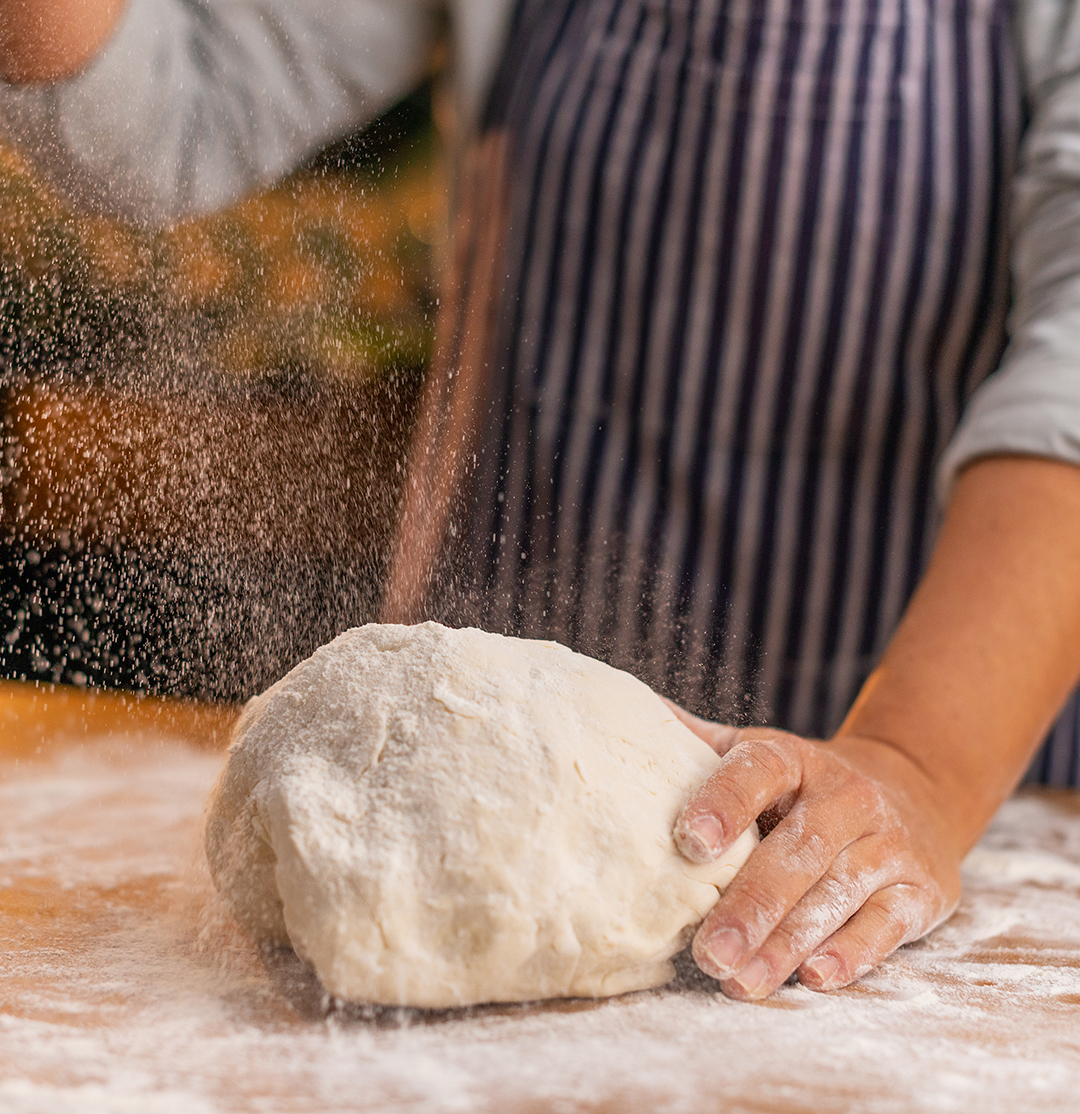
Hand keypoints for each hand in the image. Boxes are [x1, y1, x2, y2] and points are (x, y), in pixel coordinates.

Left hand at [671, 715, 962, 998]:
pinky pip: (886, 925)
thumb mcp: (755, 752)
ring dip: (787, 944)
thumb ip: (693, 743)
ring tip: (740, 981)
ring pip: (835, 895)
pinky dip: (852, 954)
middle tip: (707, 952)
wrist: (914, 789)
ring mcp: (886, 843)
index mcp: (793, 759)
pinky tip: (815, 978)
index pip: (757, 772)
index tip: (687, 843)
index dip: (723, 804)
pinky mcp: (919, 890)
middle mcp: (845, 797)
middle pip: (795, 852)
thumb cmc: (803, 783)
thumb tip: (614, 708)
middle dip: (749, 906)